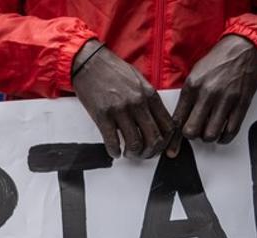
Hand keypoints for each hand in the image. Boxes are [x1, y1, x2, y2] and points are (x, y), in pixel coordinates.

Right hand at [72, 40, 173, 158]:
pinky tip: (115, 152)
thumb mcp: (138, 80)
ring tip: (129, 153)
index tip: (160, 147)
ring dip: (133, 154)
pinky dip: (115, 151)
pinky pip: (112, 141)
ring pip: (135, 143)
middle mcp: (137, 103)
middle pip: (154, 138)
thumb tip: (154, 119)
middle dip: (151, 152)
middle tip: (144, 154)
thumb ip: (148, 99)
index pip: (168, 125)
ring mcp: (120, 110)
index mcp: (149, 94)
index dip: (166, 142)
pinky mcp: (102, 115)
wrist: (89, 62)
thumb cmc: (112, 70)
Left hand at [167, 35, 256, 156]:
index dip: (173, 139)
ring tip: (210, 130)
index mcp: (192, 87)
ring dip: (209, 137)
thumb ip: (187, 97)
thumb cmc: (218, 61)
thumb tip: (179, 121)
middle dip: (193, 136)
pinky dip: (224, 137)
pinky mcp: (241, 103)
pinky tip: (222, 134)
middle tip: (196, 131)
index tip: (172, 151)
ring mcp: (225, 99)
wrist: (243, 47)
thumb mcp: (195, 75)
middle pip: (192, 131)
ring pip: (210, 134)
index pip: (178, 120)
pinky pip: (231, 130)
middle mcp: (207, 94)